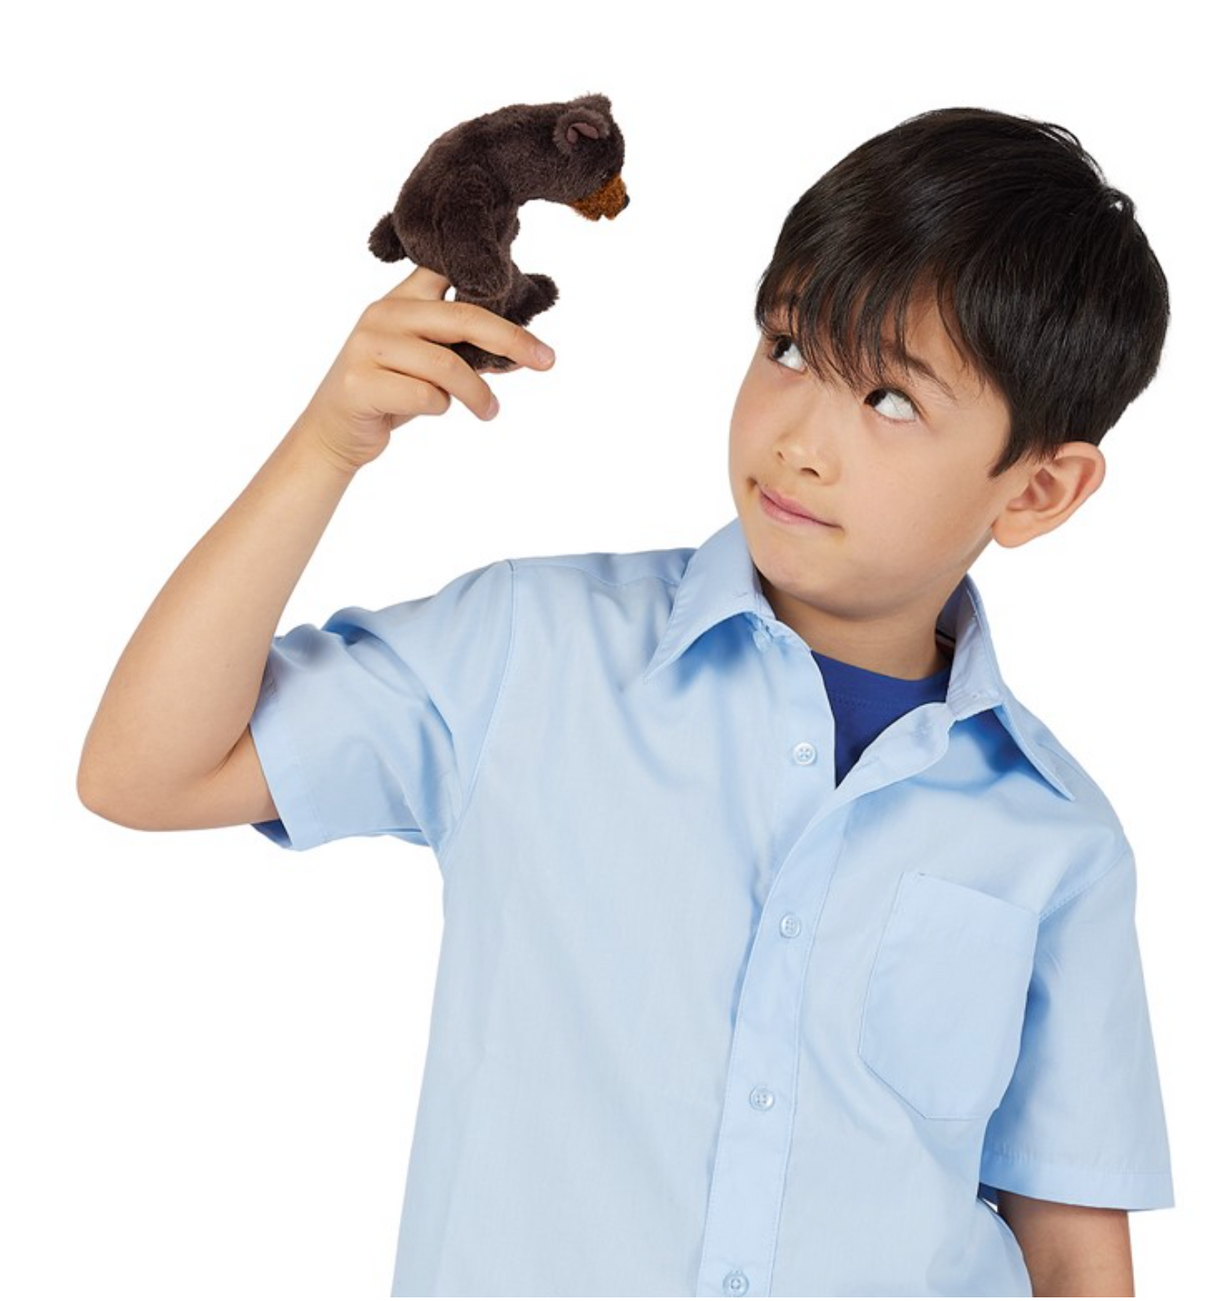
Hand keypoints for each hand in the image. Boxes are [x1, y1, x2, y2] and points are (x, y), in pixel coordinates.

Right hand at [295, 265, 555, 471]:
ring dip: (478, 392)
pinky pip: (425, 396)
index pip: (444, 269)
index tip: (520, 281)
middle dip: (512, 339)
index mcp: (401, 301)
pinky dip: (441, 408)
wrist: (334, 433)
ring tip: (490, 411)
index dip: (484, 272)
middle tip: (546, 360)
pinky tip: (434, 411)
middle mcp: (383, 314)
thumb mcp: (425, 363)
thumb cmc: (389, 395)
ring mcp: (367, 347)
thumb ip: (461, 349)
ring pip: (446, 364)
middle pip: (463, 316)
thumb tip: (522, 353)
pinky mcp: (359, 383)